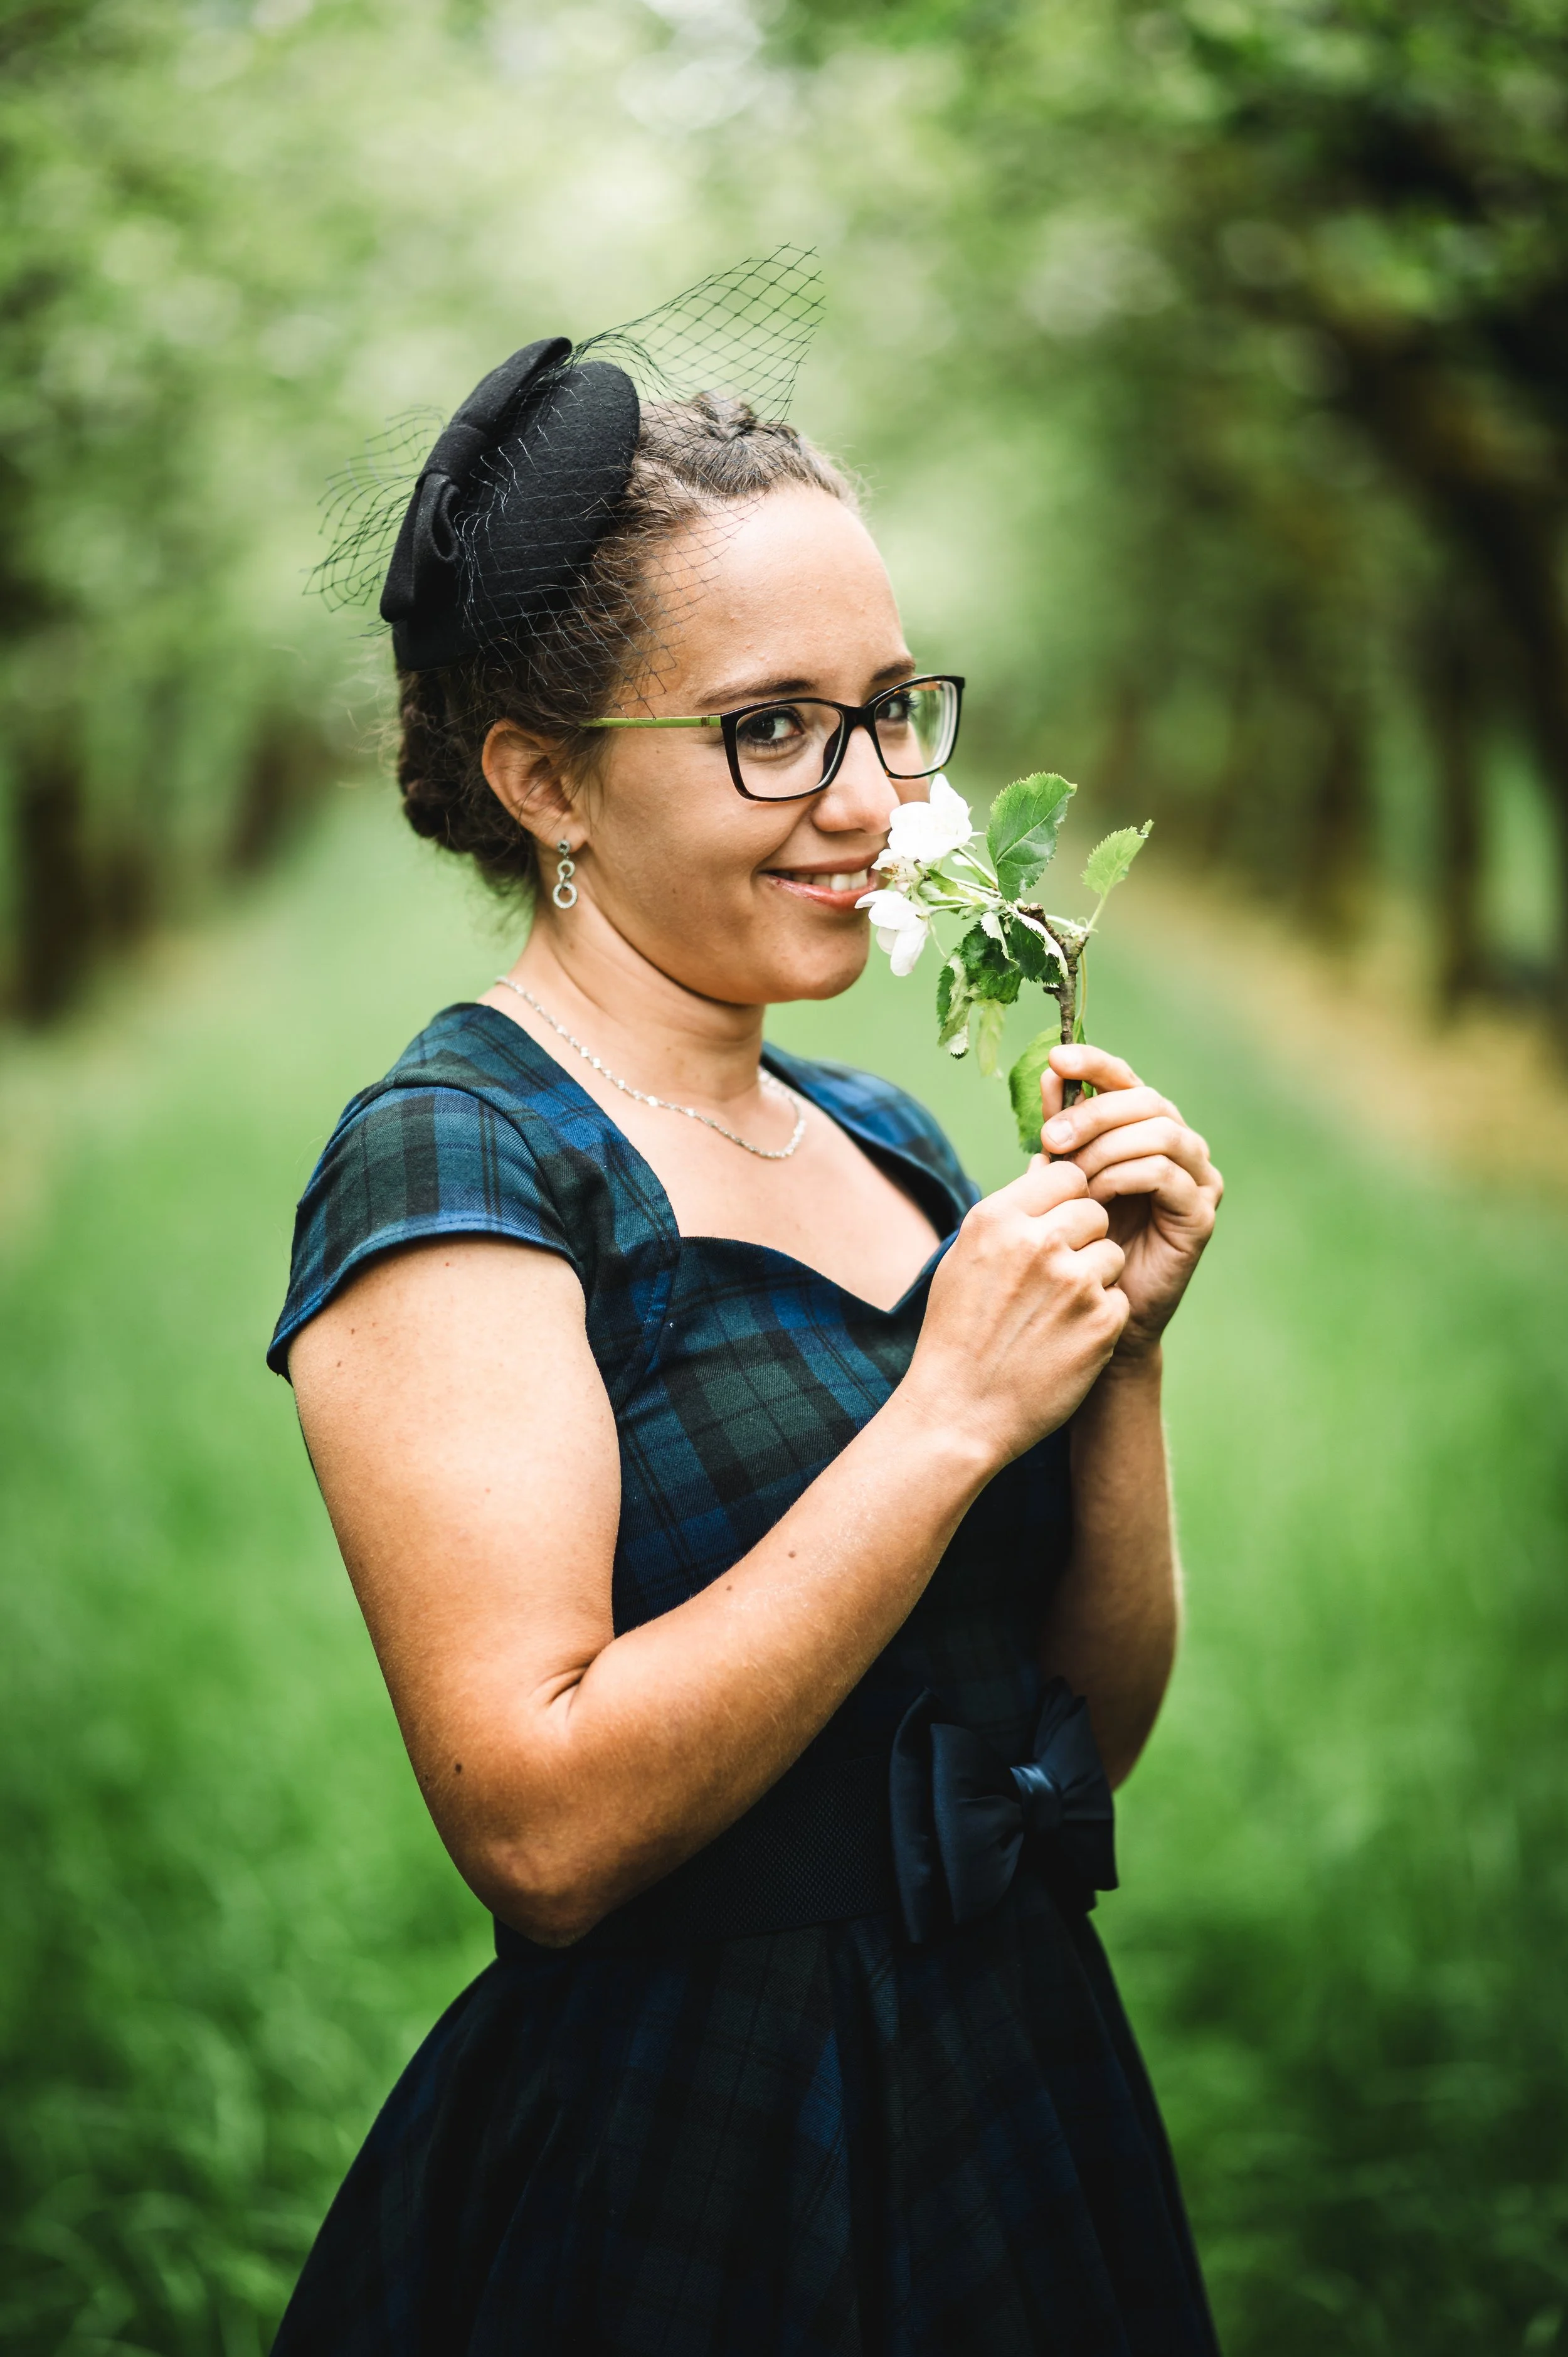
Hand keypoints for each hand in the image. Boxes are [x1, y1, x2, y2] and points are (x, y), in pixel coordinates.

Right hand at [904, 1155, 1128, 1468]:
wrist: (959, 1411)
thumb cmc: (957, 1332)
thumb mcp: (966, 1257)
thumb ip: (1010, 1213)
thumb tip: (1047, 1167)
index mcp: (998, 1218)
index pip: (1066, 1174)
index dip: (1067, 1200)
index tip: (1055, 1226)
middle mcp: (1037, 1242)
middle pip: (1094, 1210)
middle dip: (1084, 1237)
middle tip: (1055, 1277)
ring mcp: (1074, 1282)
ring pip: (1112, 1254)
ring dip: (1095, 1278)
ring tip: (1055, 1312)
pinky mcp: (1101, 1323)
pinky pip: (1119, 1299)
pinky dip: (1100, 1318)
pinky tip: (1065, 1340)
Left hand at [1038, 1044, 1221, 1361]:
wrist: (1093, 1307)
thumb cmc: (1076, 1239)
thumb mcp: (1058, 1176)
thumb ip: (1058, 1129)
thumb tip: (1048, 1073)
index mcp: (1145, 1128)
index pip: (1127, 1079)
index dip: (1095, 1063)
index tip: (1056, 1060)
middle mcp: (1180, 1145)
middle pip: (1145, 1100)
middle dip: (1093, 1113)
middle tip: (1052, 1138)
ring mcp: (1197, 1179)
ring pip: (1160, 1132)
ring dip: (1106, 1148)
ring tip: (1073, 1177)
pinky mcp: (1200, 1214)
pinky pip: (1165, 1173)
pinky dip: (1124, 1176)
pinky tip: (1096, 1197)